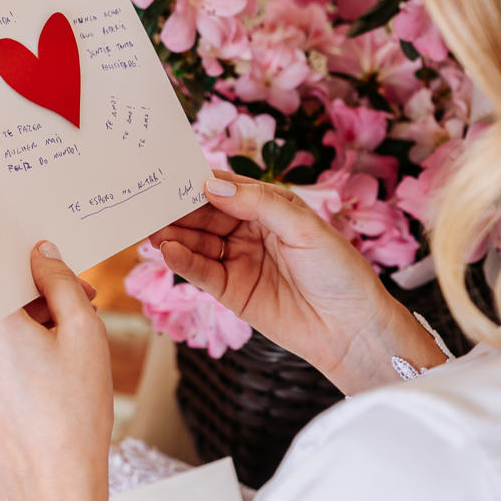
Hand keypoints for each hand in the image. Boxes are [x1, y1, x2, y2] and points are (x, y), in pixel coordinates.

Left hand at [0, 242, 112, 500]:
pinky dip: (21, 340)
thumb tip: (43, 253)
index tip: (58, 252)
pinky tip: (56, 358)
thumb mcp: (84, 330)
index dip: (30, 253)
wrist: (56, 479)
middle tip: (85, 296)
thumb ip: (63, 282)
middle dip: (39, 287)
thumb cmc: (75, 408)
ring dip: (33, 315)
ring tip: (75, 333)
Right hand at [152, 172, 446, 394]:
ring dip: (174, 233)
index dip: (200, 181)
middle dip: (179, 207)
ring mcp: (239, 261)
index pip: (228, 188)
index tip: (170, 172)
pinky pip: (202, 271)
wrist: (352, 328)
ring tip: (150, 226)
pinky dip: (182, 261)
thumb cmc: (339, 271)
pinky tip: (167, 250)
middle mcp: (251, 231)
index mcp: (271, 208)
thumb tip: (213, 185)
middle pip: (206, 214)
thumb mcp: (304, 227)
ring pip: (198, 241)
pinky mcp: (232, 291)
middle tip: (148, 200)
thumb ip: (259, 204)